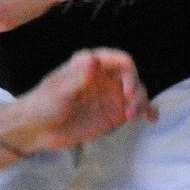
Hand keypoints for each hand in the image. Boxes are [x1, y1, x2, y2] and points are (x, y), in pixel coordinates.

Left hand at [0, 48, 156, 155]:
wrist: (37, 129)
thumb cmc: (43, 105)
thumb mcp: (60, 91)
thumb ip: (79, 77)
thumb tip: (95, 60)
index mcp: (89, 62)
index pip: (119, 59)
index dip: (129, 71)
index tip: (127, 89)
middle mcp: (103, 76)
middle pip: (132, 75)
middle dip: (136, 89)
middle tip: (129, 108)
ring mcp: (109, 94)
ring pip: (137, 92)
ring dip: (141, 102)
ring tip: (130, 117)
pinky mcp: (113, 112)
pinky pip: (136, 108)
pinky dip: (147, 110)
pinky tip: (151, 119)